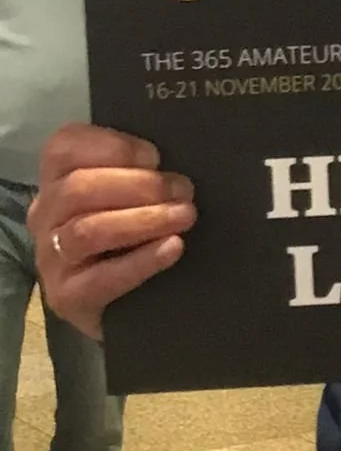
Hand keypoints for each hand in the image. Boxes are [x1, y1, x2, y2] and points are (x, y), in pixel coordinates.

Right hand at [30, 125, 195, 339]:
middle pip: (79, 189)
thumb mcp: (127, 193)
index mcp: (56, 178)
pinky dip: (142, 260)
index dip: (112, 147)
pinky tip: (172, 248)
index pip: (64, 147)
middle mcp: (45, 214)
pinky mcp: (65, 297)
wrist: (121, 303)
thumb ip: (137, 171)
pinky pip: (101, 278)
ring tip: (184, 216)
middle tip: (183, 191)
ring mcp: (50, 257)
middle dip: (140, 186)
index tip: (155, 157)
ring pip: (88, 231)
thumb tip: (170, 164)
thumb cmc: (129, 233)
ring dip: (144, 220)